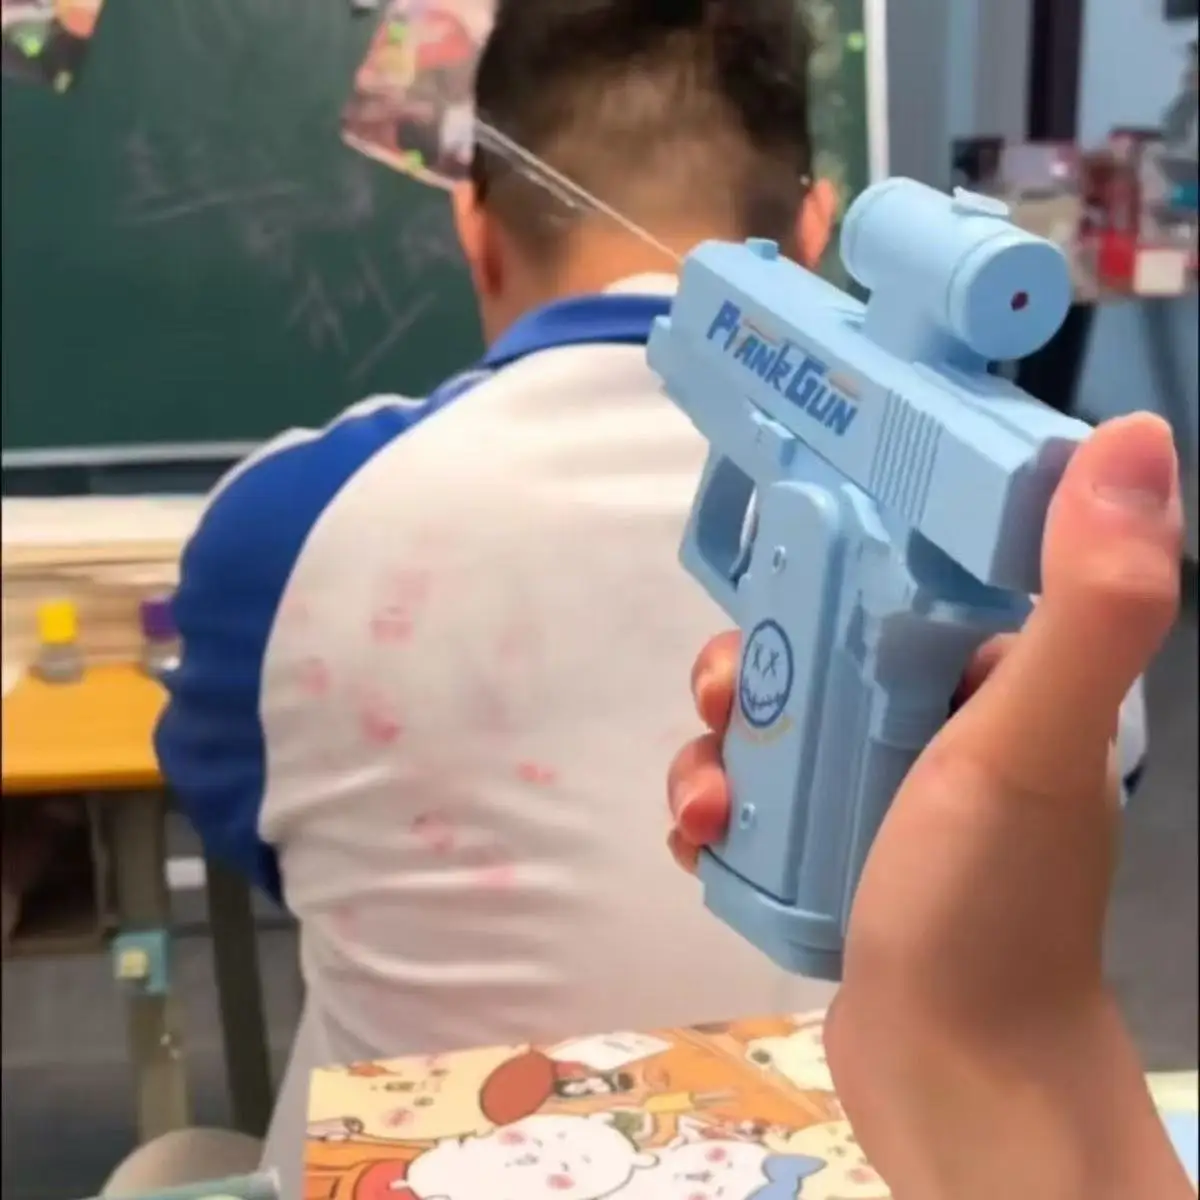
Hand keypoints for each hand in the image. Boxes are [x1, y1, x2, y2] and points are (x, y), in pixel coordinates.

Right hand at [667, 414, 1190, 1198]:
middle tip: (721, 702)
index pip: (900, 587)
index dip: (827, 570)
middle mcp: (942, 731)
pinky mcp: (830, 855)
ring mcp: (881, 798)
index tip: (770, 584)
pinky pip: (754, 803)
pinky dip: (717, 811)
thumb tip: (1132, 436)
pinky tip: (703, 839)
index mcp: (997, 683)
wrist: (955, 1084)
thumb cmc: (987, 903)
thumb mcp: (1030, 741)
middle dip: (751, 672)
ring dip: (720, 750)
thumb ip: (1085, 600)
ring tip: (711, 800)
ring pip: (771, 731)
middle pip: (814, 657)